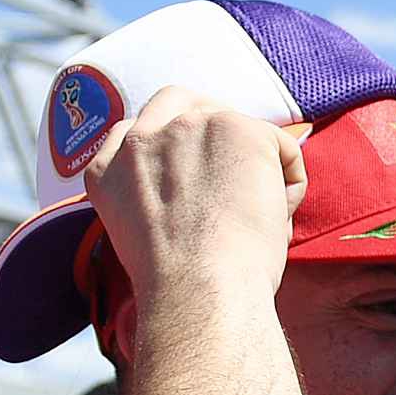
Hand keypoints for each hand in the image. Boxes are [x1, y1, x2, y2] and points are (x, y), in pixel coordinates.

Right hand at [74, 87, 306, 313]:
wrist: (200, 292)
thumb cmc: (184, 289)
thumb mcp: (144, 240)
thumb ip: (160, 200)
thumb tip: (212, 195)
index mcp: (106, 170)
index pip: (135, 131)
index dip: (173, 145)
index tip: (197, 172)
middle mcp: (140, 139)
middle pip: (181, 102)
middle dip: (215, 123)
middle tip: (246, 162)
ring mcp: (186, 126)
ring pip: (236, 125)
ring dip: (257, 164)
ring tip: (261, 218)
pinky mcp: (235, 127)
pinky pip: (280, 143)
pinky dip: (290, 180)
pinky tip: (277, 217)